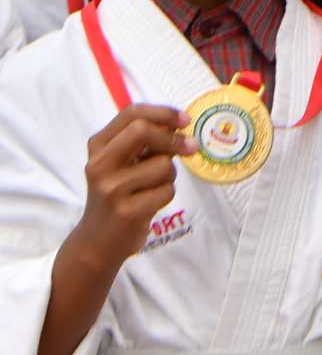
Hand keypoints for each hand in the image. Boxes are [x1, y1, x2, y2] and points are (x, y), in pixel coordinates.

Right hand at [73, 105, 192, 268]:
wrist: (97, 241)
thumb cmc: (118, 195)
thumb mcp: (124, 163)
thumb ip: (147, 142)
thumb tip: (181, 124)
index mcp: (98, 146)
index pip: (131, 114)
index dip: (163, 112)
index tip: (186, 119)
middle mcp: (99, 164)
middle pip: (142, 131)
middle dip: (172, 138)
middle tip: (191, 147)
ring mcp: (110, 188)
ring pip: (163, 165)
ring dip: (169, 175)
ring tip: (153, 188)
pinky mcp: (126, 211)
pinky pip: (167, 191)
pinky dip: (166, 195)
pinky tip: (149, 204)